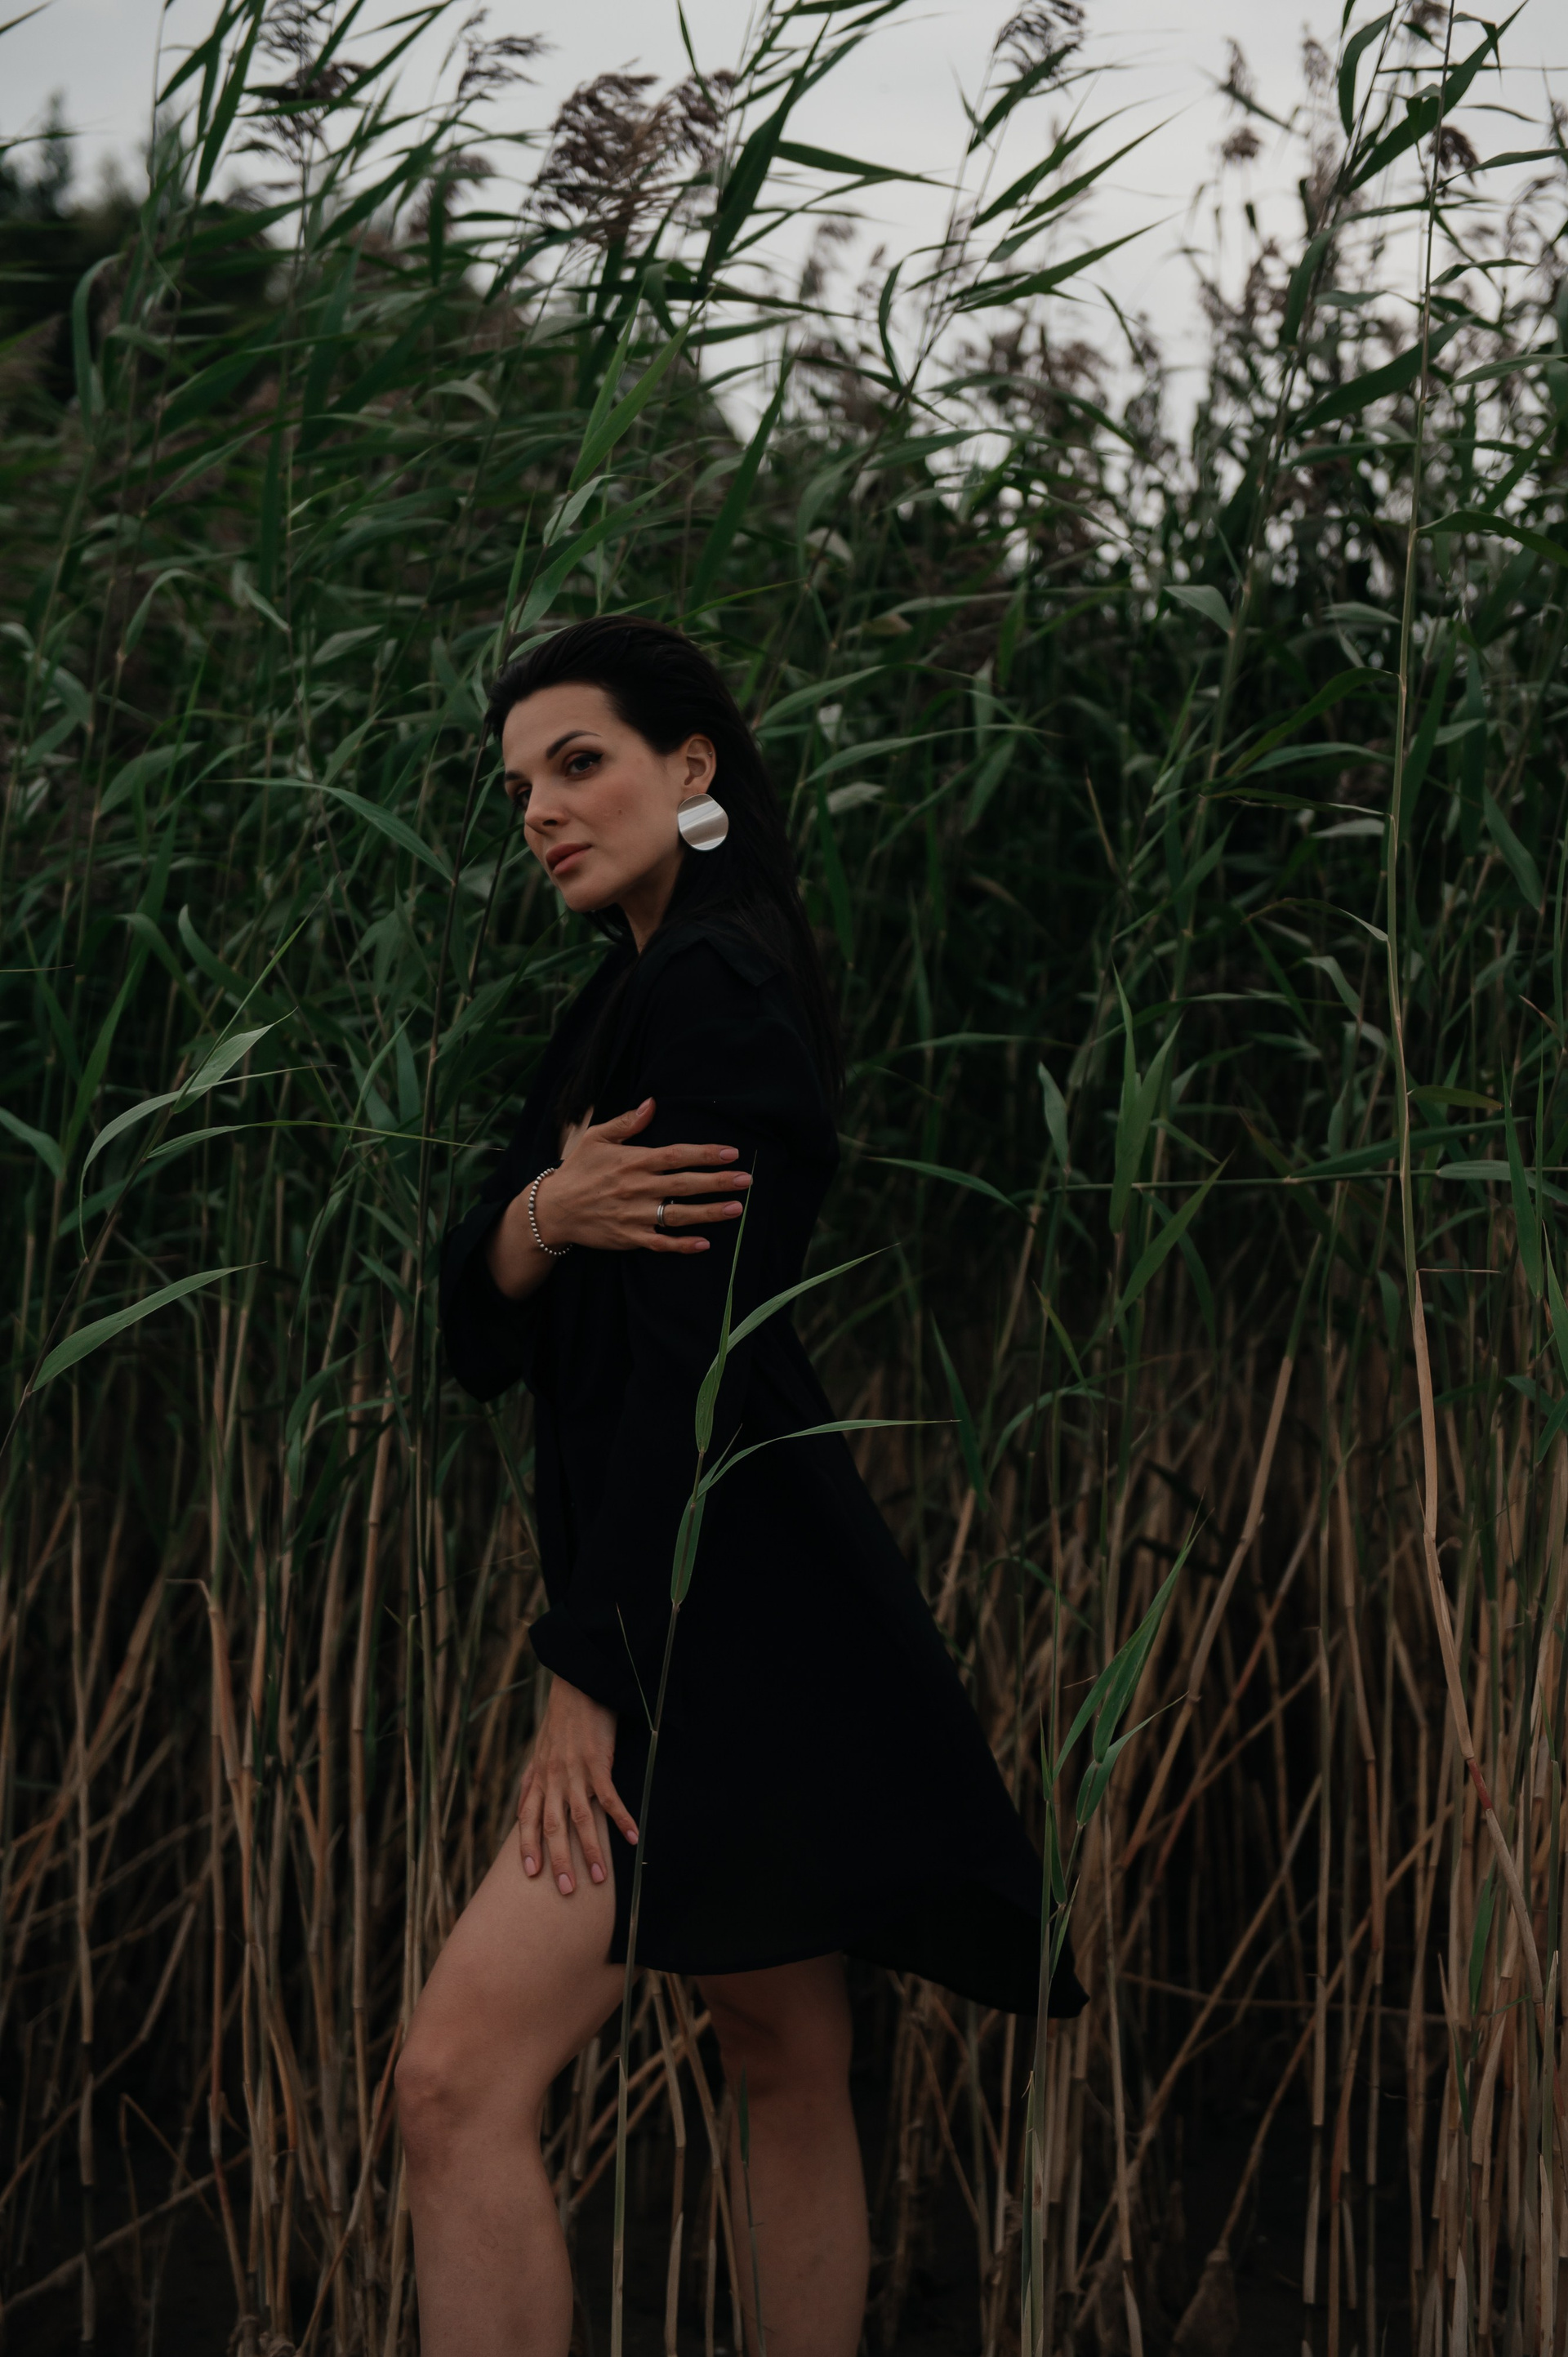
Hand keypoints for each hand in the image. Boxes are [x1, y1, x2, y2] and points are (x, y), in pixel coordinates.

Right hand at [487, 1096, 749, 1296]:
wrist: (552, 1209)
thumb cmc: (577, 1170)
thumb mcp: (596, 1138)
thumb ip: (627, 1122)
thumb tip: (651, 1103)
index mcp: (633, 1161)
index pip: (677, 1155)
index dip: (706, 1153)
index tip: (731, 1152)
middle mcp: (637, 1188)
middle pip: (685, 1184)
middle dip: (718, 1181)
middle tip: (746, 1180)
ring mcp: (634, 1215)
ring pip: (679, 1215)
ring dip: (709, 1213)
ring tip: (737, 1209)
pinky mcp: (629, 1238)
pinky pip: (660, 1243)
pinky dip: (682, 1245)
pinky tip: (704, 1243)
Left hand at [517, 1677, 637, 1893]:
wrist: (579, 1684)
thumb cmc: (562, 1719)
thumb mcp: (539, 1750)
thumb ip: (531, 1781)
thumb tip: (521, 1807)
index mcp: (539, 1777)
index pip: (527, 1819)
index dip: (527, 1847)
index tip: (530, 1874)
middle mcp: (553, 1777)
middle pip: (552, 1827)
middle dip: (559, 1861)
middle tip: (566, 1890)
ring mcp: (575, 1770)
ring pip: (580, 1819)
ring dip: (591, 1850)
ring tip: (600, 1877)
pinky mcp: (597, 1761)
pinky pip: (609, 1797)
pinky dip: (621, 1819)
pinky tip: (632, 1837)